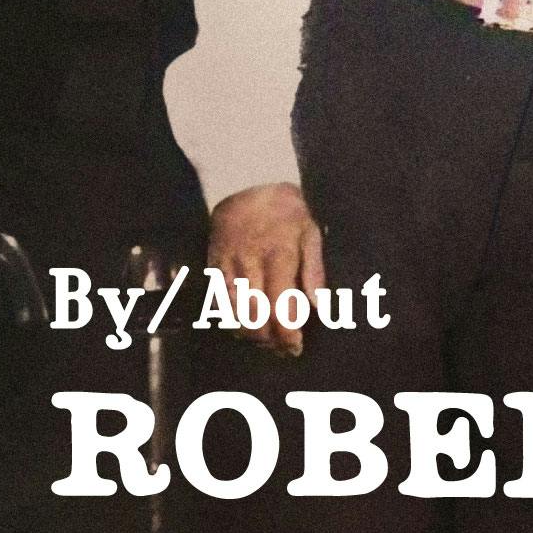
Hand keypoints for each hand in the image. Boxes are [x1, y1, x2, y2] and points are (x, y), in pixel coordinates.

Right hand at [207, 183, 324, 357]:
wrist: (246, 182)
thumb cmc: (285, 210)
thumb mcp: (310, 231)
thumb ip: (314, 270)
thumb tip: (318, 307)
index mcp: (280, 255)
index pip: (282, 306)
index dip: (288, 333)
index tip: (296, 347)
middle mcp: (251, 263)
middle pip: (256, 316)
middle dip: (269, 340)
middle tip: (281, 349)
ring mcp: (229, 265)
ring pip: (235, 313)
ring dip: (250, 334)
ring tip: (265, 341)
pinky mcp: (213, 265)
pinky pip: (218, 302)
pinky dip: (229, 321)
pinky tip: (243, 328)